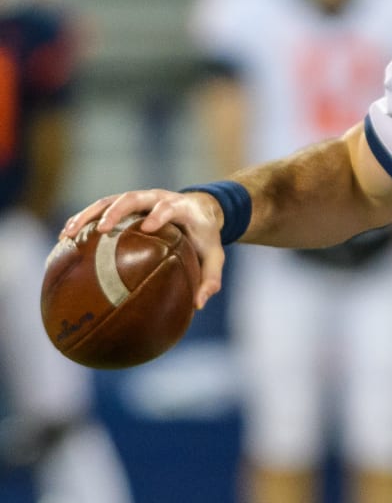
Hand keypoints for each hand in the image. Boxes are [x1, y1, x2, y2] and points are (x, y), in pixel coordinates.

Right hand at [59, 188, 226, 310]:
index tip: (147, 228)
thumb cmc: (205, 236)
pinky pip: (101, 208)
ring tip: (69, 233)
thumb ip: (211, 278)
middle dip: (117, 211)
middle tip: (101, 229)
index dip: (160, 214)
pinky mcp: (126, 204)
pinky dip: (83, 219)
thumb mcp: (215, 256)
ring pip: (110, 200)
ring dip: (88, 214)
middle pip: (134, 198)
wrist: (201, 210)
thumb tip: (198, 305)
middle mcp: (158, 197)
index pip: (170, 206)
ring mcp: (140, 199)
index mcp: (182, 207)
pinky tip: (66, 237)